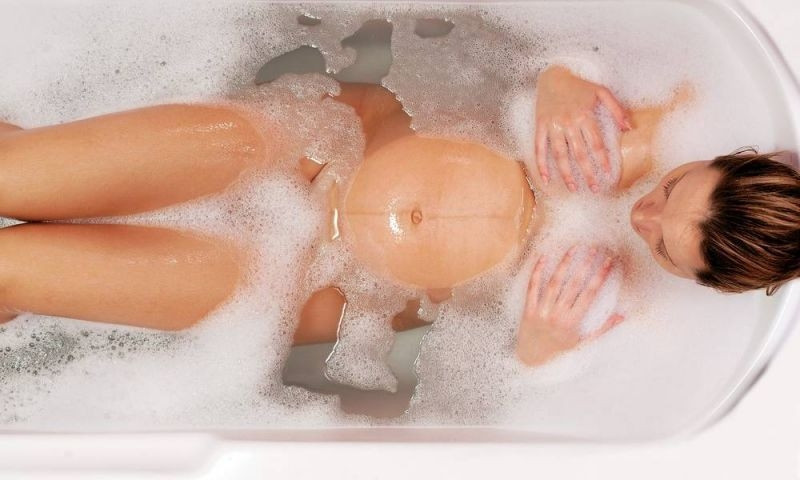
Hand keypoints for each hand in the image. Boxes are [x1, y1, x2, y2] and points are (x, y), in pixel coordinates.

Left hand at [516, 246, 623, 366]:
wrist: (532, 361)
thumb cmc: (560, 353)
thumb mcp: (583, 344)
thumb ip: (603, 329)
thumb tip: (622, 316)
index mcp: (573, 322)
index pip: (590, 293)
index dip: (600, 276)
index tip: (609, 262)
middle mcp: (558, 314)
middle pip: (574, 284)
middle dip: (585, 265)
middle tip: (594, 248)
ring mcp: (542, 311)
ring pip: (554, 283)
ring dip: (564, 264)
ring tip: (574, 248)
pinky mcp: (528, 309)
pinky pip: (532, 288)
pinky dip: (537, 272)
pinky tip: (543, 257)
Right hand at [535, 66, 630, 192]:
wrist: (552, 76)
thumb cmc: (579, 85)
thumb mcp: (601, 92)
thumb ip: (616, 110)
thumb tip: (629, 128)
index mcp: (585, 116)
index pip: (595, 144)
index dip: (602, 160)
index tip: (607, 174)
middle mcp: (569, 123)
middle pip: (579, 154)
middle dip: (588, 173)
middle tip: (594, 188)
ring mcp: (553, 126)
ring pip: (560, 155)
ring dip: (566, 173)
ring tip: (573, 188)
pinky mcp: (540, 127)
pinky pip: (540, 148)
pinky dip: (541, 164)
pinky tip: (545, 179)